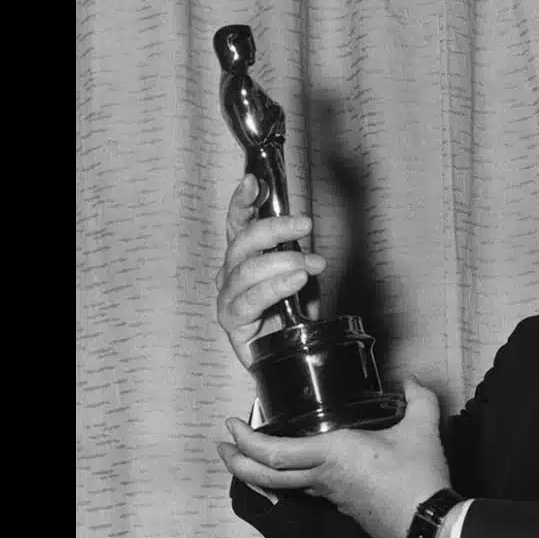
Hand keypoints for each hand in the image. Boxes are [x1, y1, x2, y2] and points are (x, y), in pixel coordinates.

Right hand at [215, 174, 324, 367]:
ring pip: (246, 270)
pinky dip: (274, 287)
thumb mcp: (300, 273)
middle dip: (275, 229)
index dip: (242, 202)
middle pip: (242, 242)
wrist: (293, 355)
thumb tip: (302, 227)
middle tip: (306, 226)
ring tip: (310, 265)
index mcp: (244, 257)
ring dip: (283, 261)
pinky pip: (248, 300)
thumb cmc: (294, 313)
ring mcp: (228, 298)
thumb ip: (296, 250)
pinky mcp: (232, 323)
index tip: (254, 182)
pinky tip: (295, 282)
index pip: (236, 223)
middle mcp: (230, 274)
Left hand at [217, 378, 450, 537]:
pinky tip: (299, 470)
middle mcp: (324, 477)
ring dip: (261, 470)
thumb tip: (412, 381)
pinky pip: (306, 491)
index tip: (233, 424)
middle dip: (237, 461)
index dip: (246, 440)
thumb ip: (418, 397)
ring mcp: (331, 495)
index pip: (274, 452)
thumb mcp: (422, 428)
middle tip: (224, 445)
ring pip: (284, 485)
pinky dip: (290, 478)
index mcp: (333, 454)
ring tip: (253, 455)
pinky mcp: (344, 506)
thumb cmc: (418, 480)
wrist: (428, 524)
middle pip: (265, 476)